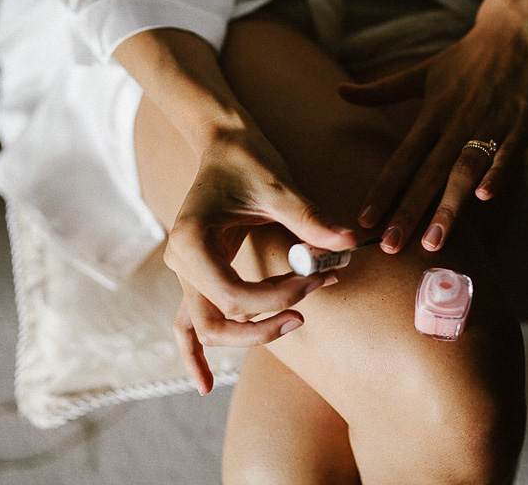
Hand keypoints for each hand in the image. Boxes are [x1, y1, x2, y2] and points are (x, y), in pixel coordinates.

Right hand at [166, 122, 355, 393]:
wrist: (225, 143)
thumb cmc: (247, 160)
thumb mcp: (277, 186)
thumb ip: (308, 218)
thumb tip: (346, 241)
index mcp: (191, 241)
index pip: (233, 296)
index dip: (277, 298)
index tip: (316, 278)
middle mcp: (181, 261)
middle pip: (215, 323)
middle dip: (262, 326)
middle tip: (306, 314)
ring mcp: (186, 272)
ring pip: (205, 327)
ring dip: (247, 334)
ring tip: (291, 328)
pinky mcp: (198, 274)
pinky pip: (189, 322)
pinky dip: (194, 353)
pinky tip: (205, 385)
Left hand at [339, 0, 527, 253]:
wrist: (513, 33)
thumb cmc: (464, 58)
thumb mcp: (420, 72)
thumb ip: (381, 90)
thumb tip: (340, 91)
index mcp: (432, 114)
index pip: (401, 159)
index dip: (383, 190)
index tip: (366, 220)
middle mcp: (456, 123)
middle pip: (428, 174)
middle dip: (410, 212)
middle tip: (391, 247)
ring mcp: (489, 125)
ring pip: (464, 171)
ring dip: (449, 206)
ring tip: (434, 241)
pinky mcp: (521, 125)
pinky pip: (507, 154)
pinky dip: (496, 174)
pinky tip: (484, 198)